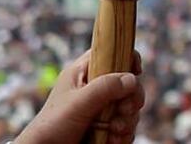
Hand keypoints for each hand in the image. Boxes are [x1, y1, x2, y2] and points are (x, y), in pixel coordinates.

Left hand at [15, 50, 144, 143]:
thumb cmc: (54, 124)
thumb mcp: (79, 102)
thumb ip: (105, 88)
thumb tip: (132, 79)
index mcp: (84, 73)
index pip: (110, 54)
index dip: (126, 59)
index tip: (136, 71)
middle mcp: (95, 89)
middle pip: (127, 84)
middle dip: (131, 99)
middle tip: (124, 110)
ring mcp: (102, 110)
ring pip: (130, 109)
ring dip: (127, 121)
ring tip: (113, 131)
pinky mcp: (106, 129)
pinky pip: (126, 128)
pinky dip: (124, 135)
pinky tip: (112, 141)